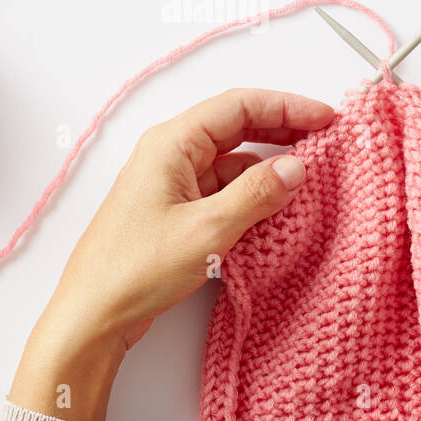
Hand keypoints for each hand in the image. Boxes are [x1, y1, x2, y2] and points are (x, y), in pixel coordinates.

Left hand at [8, 88, 332, 420]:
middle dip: (282, 129)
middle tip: (326, 139)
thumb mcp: (207, 230)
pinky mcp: (174, 211)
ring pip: (230, 159)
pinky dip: (251, 192)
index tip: (327, 118)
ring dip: (268, 164)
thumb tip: (296, 167)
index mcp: (172, 143)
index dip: (288, 106)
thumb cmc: (136, 269)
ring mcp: (171, 182)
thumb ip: (256, 194)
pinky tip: (277, 206)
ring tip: (309, 175)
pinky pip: (221, 188)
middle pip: (236, 126)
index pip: (239, 106)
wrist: (92, 315)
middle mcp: (170, 154)